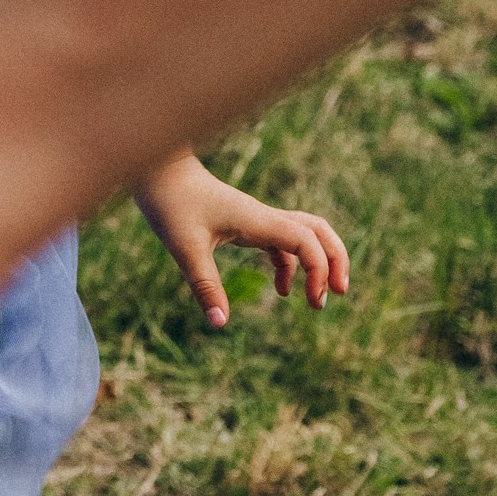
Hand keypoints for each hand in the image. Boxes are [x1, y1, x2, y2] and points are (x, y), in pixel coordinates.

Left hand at [133, 153, 348, 328]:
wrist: (156, 171)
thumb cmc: (170, 203)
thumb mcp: (185, 248)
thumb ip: (205, 285)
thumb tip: (220, 324)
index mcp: (257, 221)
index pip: (307, 241)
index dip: (319, 270)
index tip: (313, 300)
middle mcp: (263, 217)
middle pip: (318, 231)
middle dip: (335, 260)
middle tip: (339, 293)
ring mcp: (255, 219)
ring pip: (303, 235)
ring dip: (316, 263)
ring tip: (316, 299)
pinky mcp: (244, 223)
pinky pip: (280, 242)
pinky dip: (289, 265)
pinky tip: (281, 290)